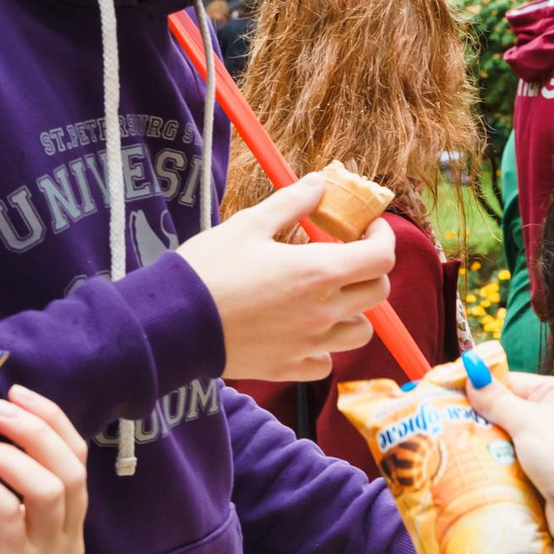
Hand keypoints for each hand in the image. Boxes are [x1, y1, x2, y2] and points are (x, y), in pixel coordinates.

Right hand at [178, 177, 393, 382]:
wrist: (170, 322)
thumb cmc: (208, 268)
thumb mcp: (249, 224)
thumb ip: (292, 203)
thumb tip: (321, 184)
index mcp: (318, 272)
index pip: (381, 257)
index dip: (383, 238)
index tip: (369, 227)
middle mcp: (322, 312)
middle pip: (378, 293)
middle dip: (370, 270)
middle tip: (348, 256)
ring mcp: (308, 345)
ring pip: (359, 332)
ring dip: (353, 311)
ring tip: (327, 296)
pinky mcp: (288, 368)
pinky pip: (325, 362)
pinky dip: (324, 348)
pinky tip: (303, 331)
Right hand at [457, 362, 553, 553]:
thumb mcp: (527, 421)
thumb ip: (497, 400)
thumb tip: (472, 374)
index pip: (510, 382)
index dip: (479, 389)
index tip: (446, 395)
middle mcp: (553, 417)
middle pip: (504, 412)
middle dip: (478, 421)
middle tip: (442, 426)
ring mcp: (546, 447)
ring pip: (503, 442)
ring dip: (484, 448)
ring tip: (450, 449)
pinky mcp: (539, 474)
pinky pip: (508, 465)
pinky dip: (493, 468)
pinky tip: (470, 470)